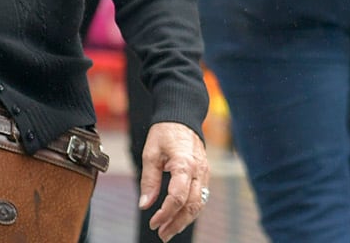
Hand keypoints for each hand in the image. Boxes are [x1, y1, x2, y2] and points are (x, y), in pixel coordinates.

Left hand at [140, 121, 208, 241]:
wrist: (182, 118)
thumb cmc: (164, 133)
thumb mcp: (150, 153)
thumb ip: (149, 180)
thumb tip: (144, 204)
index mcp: (184, 164)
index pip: (178, 197)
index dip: (166, 213)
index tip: (153, 222)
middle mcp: (199, 171)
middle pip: (192, 205)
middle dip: (177, 223)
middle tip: (162, 235)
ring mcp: (205, 174)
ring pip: (199, 205)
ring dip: (184, 221)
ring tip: (169, 231)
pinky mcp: (205, 175)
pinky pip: (201, 198)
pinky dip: (190, 211)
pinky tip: (179, 218)